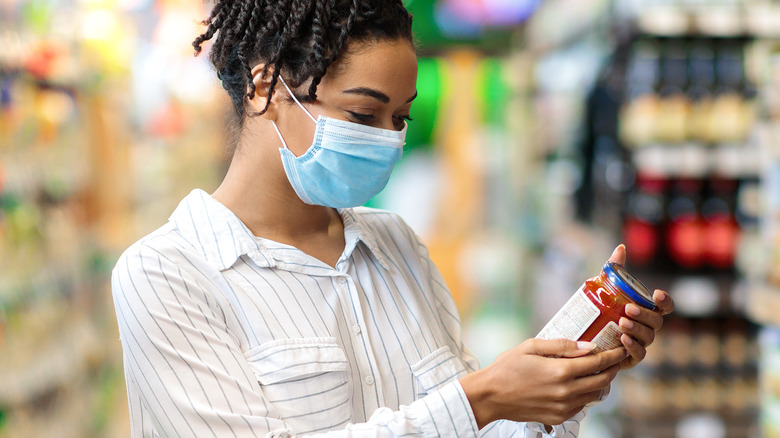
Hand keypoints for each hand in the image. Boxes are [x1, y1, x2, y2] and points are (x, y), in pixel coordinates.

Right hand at [460, 338, 625, 427]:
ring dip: (601, 382)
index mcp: (560, 371)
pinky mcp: (558, 417)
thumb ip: (562, 345)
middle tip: (615, 359)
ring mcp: (563, 407)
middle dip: (612, 369)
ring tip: (599, 370)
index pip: (597, 363)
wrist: (490, 396)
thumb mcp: (531, 347)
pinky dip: (587, 394)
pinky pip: (582, 405)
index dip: (613, 355)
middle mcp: (566, 392)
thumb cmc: (507, 368)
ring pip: (594, 395)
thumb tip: (588, 346)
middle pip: (602, 381)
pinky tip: (580, 384)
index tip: (621, 349)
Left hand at [608, 245, 674, 369]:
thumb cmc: (600, 310)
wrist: (584, 337)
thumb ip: (615, 269)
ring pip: (648, 337)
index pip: (665, 307)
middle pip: (656, 322)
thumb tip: (621, 248)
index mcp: (646, 310)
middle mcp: (647, 327)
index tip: (657, 294)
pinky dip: (633, 347)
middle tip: (628, 309)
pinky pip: (638, 355)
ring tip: (622, 323)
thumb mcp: (605, 288)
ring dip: (637, 330)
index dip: (665, 301)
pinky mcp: (630, 358)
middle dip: (645, 315)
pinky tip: (623, 339)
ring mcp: (641, 343)